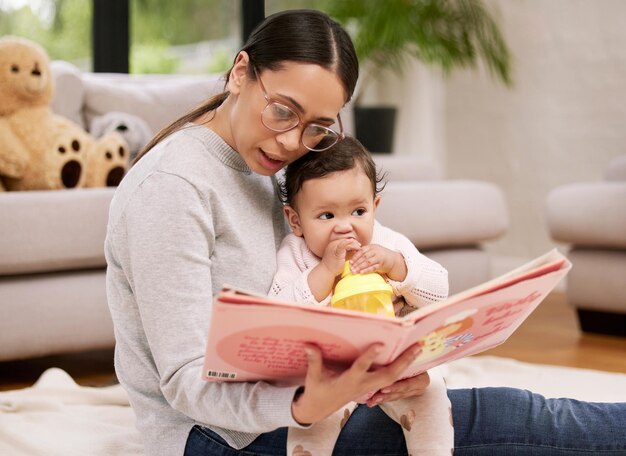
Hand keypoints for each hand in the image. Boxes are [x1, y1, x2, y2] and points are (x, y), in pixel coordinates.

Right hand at [291, 342, 421, 424]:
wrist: (319, 409)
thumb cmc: (316, 391)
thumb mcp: (313, 377)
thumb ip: (314, 361)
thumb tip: (309, 344)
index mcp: (348, 382)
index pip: (361, 368)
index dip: (370, 357)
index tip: (380, 344)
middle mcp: (362, 385)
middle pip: (387, 376)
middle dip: (403, 362)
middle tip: (416, 347)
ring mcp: (368, 388)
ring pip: (392, 379)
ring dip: (405, 365)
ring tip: (417, 349)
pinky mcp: (370, 387)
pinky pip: (389, 380)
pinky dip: (400, 370)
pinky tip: (407, 360)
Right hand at [320, 237, 361, 276]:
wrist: (326, 271)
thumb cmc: (333, 265)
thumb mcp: (340, 256)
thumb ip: (345, 251)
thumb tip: (354, 250)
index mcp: (333, 244)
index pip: (344, 240)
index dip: (352, 241)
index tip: (357, 245)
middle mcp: (333, 243)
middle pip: (346, 239)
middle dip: (354, 242)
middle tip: (360, 246)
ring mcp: (334, 246)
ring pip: (346, 241)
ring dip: (354, 244)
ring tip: (359, 248)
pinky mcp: (336, 250)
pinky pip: (343, 244)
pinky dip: (350, 244)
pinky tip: (356, 246)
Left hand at [350, 244, 406, 280]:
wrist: (392, 259)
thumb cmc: (379, 255)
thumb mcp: (372, 251)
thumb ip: (364, 253)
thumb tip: (352, 258)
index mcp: (371, 247)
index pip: (361, 251)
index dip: (355, 257)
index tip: (350, 262)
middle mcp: (375, 251)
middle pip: (364, 257)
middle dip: (356, 263)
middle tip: (350, 269)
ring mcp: (379, 258)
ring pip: (368, 262)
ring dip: (360, 267)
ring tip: (354, 272)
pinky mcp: (382, 264)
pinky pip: (373, 267)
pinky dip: (367, 270)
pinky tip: (361, 272)